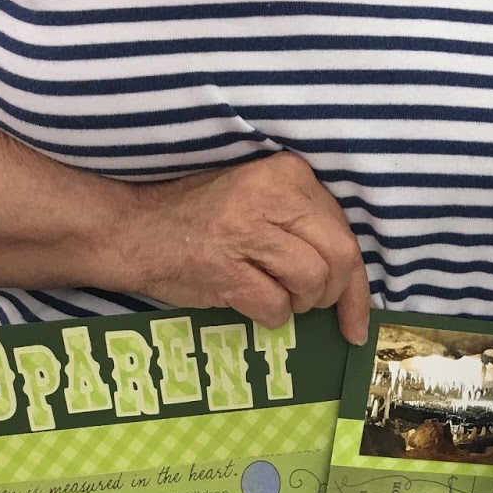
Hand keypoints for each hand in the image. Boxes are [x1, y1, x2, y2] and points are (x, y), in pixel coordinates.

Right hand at [117, 153, 370, 344]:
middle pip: (339, 260)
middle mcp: (272, 195)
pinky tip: (250, 303)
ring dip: (299, 304)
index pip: (345, 232)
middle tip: (311, 304)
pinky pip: (277, 308)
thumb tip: (352, 278)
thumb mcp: (260, 200)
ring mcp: (247, 231)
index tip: (356, 318)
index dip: (357, 283)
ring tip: (273, 294)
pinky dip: (271, 318)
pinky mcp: (227, 267)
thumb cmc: (203, 219)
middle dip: (334, 296)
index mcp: (288, 174)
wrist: (135, 229)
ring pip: (312, 284)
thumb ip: (305, 225)